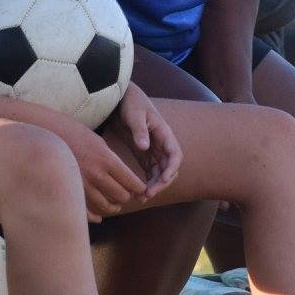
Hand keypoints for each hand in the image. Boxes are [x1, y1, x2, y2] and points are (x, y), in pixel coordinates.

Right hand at [52, 114, 147, 222]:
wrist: (48, 134)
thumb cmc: (75, 135)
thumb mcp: (99, 143)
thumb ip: (112, 161)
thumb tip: (125, 177)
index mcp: (106, 160)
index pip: (131, 182)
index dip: (139, 188)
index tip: (142, 190)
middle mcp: (96, 175)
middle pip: (121, 196)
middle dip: (127, 196)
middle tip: (127, 196)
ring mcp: (82, 185)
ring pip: (106, 206)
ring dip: (113, 207)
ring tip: (115, 206)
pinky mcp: (70, 192)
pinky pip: (87, 212)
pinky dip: (95, 216)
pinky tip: (99, 217)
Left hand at [114, 83, 182, 197]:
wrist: (119, 98)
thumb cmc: (130, 102)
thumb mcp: (134, 114)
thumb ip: (139, 130)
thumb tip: (145, 147)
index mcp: (164, 133)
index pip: (175, 154)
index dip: (172, 169)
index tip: (163, 180)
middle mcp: (162, 143)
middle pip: (169, 168)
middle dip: (161, 183)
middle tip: (147, 194)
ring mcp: (153, 149)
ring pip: (160, 172)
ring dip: (154, 185)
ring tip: (142, 197)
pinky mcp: (144, 153)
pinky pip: (150, 170)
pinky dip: (147, 181)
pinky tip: (138, 191)